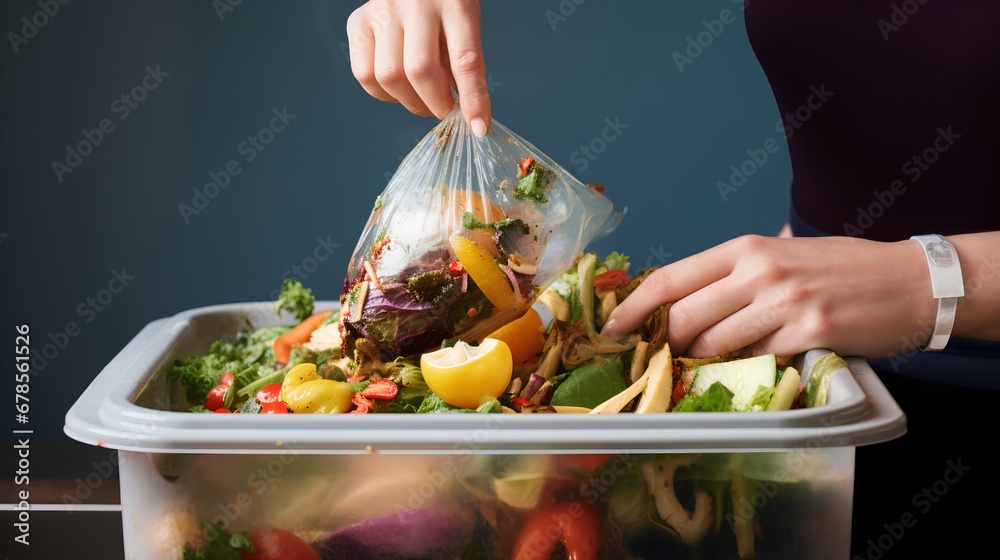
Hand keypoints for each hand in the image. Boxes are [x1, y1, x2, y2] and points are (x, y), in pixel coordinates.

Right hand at [346, 0, 491, 135]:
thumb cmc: (443, 6)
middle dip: (435, 104)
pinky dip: (383, 93)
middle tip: (443, 109)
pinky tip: (398, 86)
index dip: (473, 100)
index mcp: (454, 4)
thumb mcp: (464, 26)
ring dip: (409, 101)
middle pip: (420, 72)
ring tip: (421, 97)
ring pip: (389, 76)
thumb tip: (469, 116)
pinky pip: (364, 74)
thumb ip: (464, 66)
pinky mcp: (359, 22)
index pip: (465, 61)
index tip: (478, 127)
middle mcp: (415, 4)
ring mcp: (382, 12)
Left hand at [600, 235, 936, 358]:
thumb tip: (681, 304)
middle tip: (663, 360)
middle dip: (666, 345)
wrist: (909, 281)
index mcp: (744, 249)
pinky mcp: (809, 333)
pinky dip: (746, 370)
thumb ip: (733, 276)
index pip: (670, 278)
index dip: (633, 307)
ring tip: (707, 367)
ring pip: (714, 343)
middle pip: (684, 316)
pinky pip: (756, 360)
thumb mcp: (779, 256)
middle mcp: (758, 271)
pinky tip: (751, 368)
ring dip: (704, 362)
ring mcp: (783, 302)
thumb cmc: (841, 269)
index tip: (612, 328)